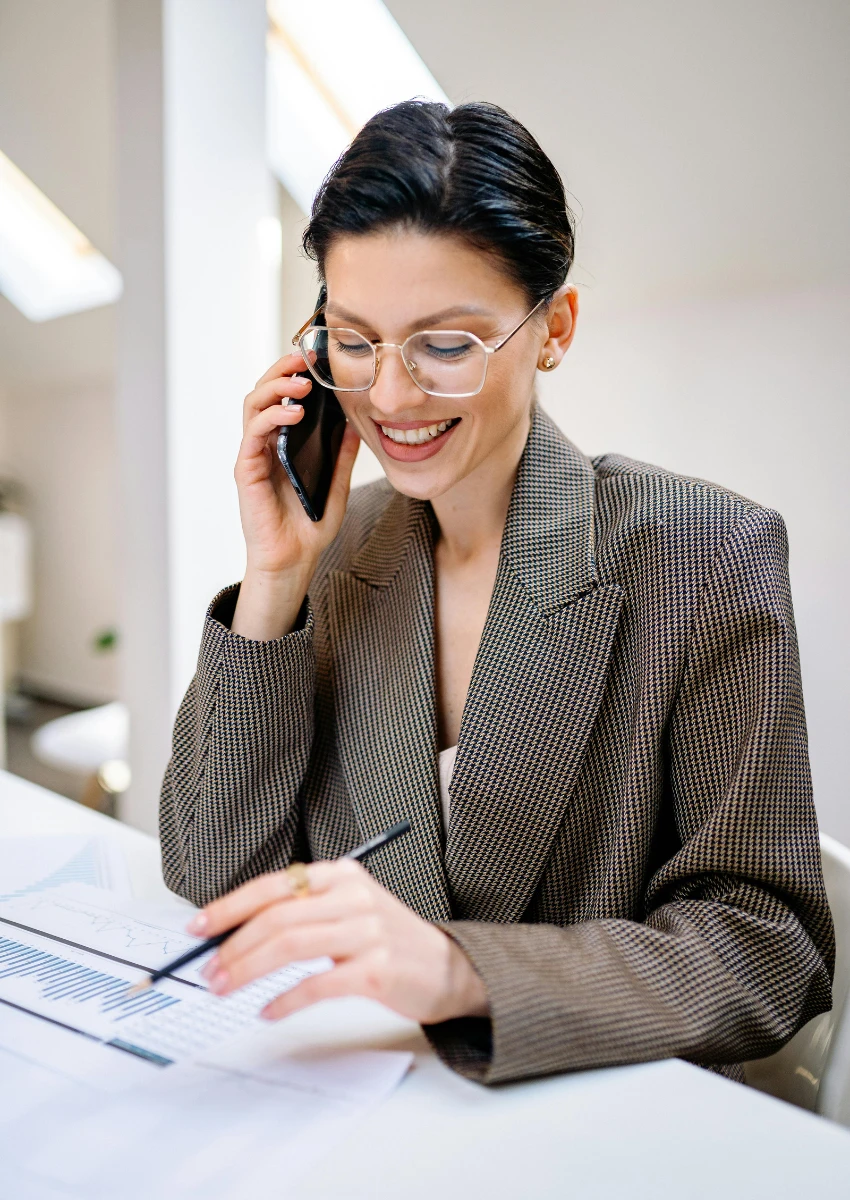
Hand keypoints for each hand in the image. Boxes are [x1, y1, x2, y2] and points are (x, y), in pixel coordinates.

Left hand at [188, 860, 489, 1025]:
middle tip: (207, 971)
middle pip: (277, 917)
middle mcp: (354, 896)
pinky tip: (267, 1011)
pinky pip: (318, 984)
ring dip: (248, 970)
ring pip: (291, 945)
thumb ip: (301, 913)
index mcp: (341, 874)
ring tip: (224, 988)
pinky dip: (285, 1000)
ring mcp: (368, 932)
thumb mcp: (348, 911)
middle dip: (233, 946)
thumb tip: (235, 934)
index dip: (230, 907)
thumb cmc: (387, 941)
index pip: (273, 885)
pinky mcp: (377, 970)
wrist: (448, 967)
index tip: (198, 927)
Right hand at [232, 352, 359, 637]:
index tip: (317, 359)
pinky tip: (294, 413)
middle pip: (263, 392)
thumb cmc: (309, 527)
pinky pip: (253, 434)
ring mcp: (253, 455)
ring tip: (303, 383)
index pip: (282, 397)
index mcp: (283, 443)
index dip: (295, 374)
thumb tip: (357, 422)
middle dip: (282, 370)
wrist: (294, 561)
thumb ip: (343, 454)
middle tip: (306, 359)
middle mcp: (264, 444)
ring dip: (276, 387)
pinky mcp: (247, 470)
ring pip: (253, 405)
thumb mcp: (337, 483)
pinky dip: (272, 417)